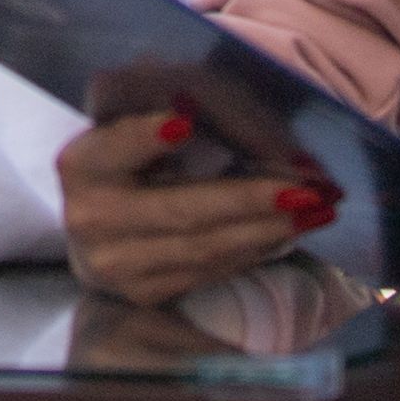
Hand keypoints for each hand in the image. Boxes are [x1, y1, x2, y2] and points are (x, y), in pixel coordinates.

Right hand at [54, 107, 337, 302]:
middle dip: (251, 199)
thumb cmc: (135, 153)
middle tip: (308, 189)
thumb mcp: (145, 115)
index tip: (185, 124)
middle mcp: (89, 218)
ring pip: (204, 247)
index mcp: (82, 163)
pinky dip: (255, 249)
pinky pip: (210, 270)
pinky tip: (287, 231)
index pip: (116, 146)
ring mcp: (115, 264)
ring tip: (317, 210)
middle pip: (179, 209)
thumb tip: (244, 128)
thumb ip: (184, 106)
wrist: (99, 220)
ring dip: (268, 229)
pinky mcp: (143, 294)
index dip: (146, 137)